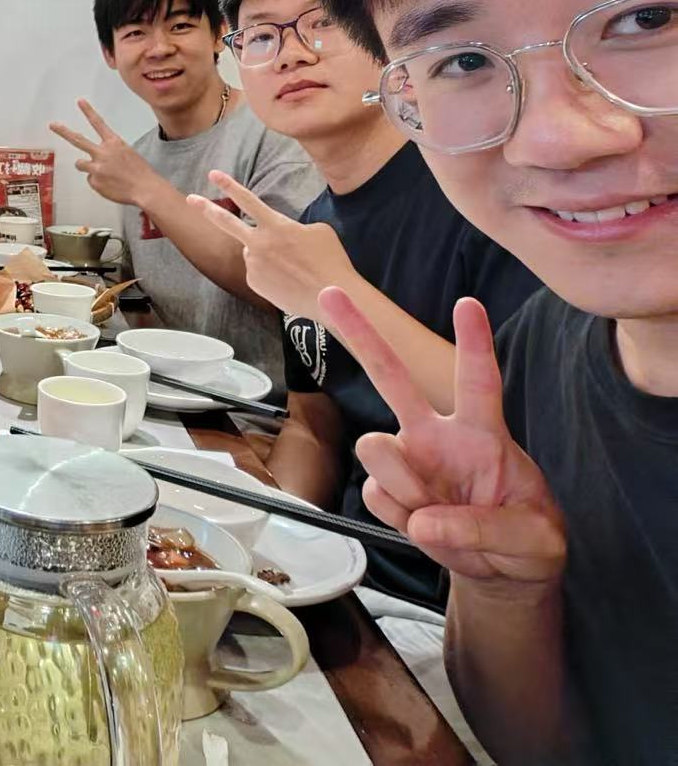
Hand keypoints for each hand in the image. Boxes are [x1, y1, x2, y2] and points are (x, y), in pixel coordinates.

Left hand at [49, 99, 157, 205]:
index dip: (88, 111)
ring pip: (80, 163)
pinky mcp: (94, 181)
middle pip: (78, 139)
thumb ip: (111, 153)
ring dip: (87, 166)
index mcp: (114, 143)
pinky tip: (111, 185)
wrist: (146, 189)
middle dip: (63, 131)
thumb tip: (101, 160)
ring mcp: (96, 167)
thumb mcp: (128, 154)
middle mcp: (102, 153)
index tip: (80, 102)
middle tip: (53, 125)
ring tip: (103, 173)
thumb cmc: (141, 173)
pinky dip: (99, 183)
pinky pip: (91, 180)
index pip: (98, 123)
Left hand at [185, 169, 356, 316]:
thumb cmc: (330, 262)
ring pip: (253, 252)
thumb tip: (277, 237)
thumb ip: (290, 228)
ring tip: (294, 268)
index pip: (248, 200)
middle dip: (206, 208)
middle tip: (191, 199)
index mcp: (276, 226)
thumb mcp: (317, 232)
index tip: (213, 174)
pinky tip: (288, 281)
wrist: (333, 297)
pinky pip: (258, 272)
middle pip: (226, 222)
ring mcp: (253, 264)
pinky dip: (270, 274)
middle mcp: (259, 244)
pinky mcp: (253, 283)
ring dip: (267, 256)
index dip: (229, 185)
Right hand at [318, 288, 565, 591]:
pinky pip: (375, 494)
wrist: (501, 572)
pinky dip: (400, 516)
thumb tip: (424, 521)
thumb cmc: (528, 540)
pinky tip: (425, 524)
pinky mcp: (389, 491)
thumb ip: (486, 529)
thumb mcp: (535, 540)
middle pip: (392, 376)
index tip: (468, 304)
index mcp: (483, 434)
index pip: (479, 381)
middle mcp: (437, 436)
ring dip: (403, 484)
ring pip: (375, 447)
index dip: (475, 343)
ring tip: (436, 513)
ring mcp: (409, 460)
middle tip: (330, 293)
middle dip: (361, 335)